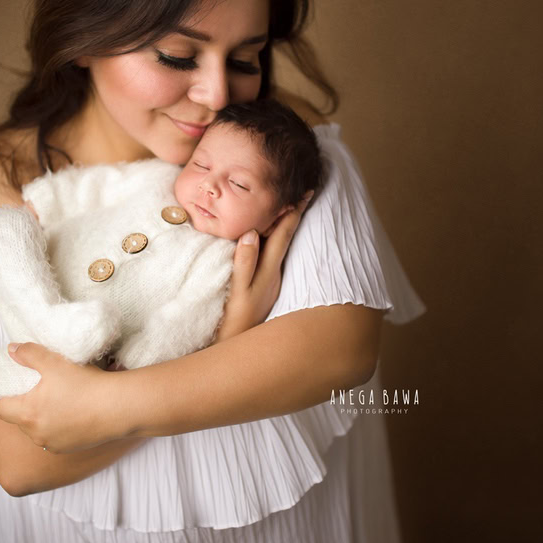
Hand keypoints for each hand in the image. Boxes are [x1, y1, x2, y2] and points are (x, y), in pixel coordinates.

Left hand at [0, 342, 122, 452]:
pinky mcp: (68, 448)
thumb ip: (29, 354)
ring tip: (53, 397)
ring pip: (35, 428)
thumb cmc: (85, 384)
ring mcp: (52, 443)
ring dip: (38, 415)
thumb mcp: (54, 362)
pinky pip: (52, 436)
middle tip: (31, 386)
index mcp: (27, 413)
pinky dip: (54, 424)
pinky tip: (68, 411)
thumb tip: (11, 350)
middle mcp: (36, 434)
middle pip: (17, 417)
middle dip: (20, 402)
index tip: (2, 384)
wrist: (118, 407)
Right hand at [215, 190, 313, 341]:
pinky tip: (268, 238)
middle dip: (294, 214)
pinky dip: (273, 241)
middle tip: (304, 192)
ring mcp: (269, 281)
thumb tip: (251, 232)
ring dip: (284, 226)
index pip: (284, 234)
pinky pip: (271, 256)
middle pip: (285, 237)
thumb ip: (244, 263)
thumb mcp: (238, 293)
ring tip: (289, 207)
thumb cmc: (236, 323)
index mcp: (269, 270)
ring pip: (279, 246)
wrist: (237, 350)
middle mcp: (273, 273)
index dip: (293, 212)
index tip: (306, 191)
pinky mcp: (262, 287)